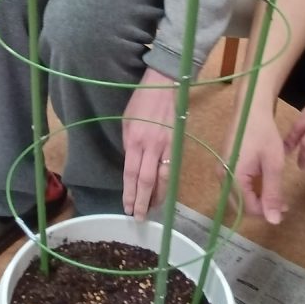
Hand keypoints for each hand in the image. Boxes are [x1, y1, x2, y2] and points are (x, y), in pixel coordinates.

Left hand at [122, 68, 176, 220]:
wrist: (164, 85)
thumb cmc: (141, 102)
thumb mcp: (126, 122)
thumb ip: (129, 145)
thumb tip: (131, 164)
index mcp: (134, 140)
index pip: (131, 174)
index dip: (130, 193)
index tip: (127, 208)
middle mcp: (151, 146)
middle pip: (147, 181)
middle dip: (143, 201)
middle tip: (140, 218)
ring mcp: (167, 146)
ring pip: (163, 178)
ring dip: (157, 197)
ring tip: (152, 210)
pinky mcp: (178, 144)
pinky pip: (172, 168)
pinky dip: (167, 183)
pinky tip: (164, 193)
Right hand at [227, 103, 286, 224]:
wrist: (250, 109)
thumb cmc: (264, 134)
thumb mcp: (273, 164)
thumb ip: (272, 193)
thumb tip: (273, 221)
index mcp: (233, 178)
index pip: (248, 208)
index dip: (266, 212)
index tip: (285, 208)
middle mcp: (223, 177)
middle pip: (240, 205)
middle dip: (261, 207)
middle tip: (281, 203)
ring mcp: (222, 170)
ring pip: (237, 196)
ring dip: (255, 199)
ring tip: (275, 194)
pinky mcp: (225, 164)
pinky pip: (235, 185)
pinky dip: (249, 190)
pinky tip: (263, 183)